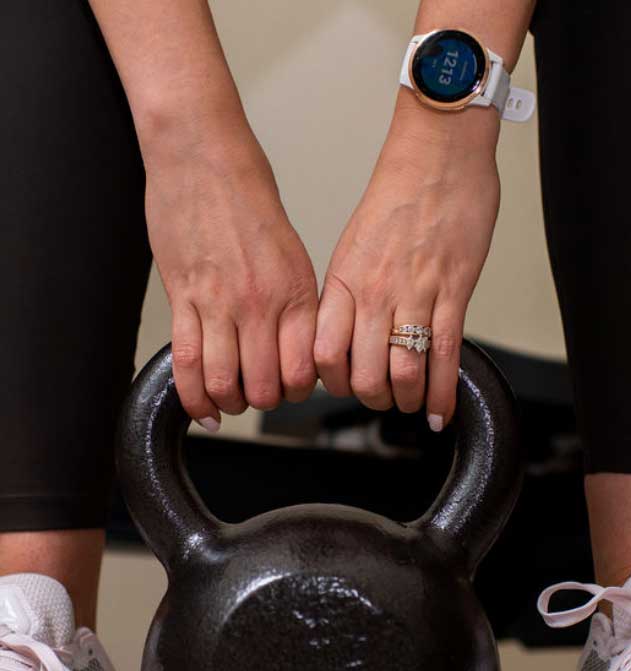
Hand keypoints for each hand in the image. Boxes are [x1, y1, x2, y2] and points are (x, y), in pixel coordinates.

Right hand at [143, 129, 318, 429]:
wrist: (203, 156)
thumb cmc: (247, 198)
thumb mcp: (290, 253)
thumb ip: (293, 303)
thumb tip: (291, 350)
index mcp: (295, 292)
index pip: (303, 370)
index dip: (298, 391)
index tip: (289, 388)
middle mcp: (260, 303)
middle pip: (264, 387)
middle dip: (262, 402)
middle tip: (257, 395)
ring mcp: (218, 303)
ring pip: (224, 383)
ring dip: (228, 404)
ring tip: (229, 400)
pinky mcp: (181, 298)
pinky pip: (186, 365)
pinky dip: (193, 398)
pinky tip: (201, 409)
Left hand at [314, 107, 500, 430]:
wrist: (438, 156)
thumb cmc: (398, 196)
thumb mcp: (355, 246)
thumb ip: (349, 292)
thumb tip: (347, 333)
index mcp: (344, 282)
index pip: (323, 353)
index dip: (331, 381)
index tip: (343, 384)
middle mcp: (374, 294)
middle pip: (363, 374)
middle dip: (371, 399)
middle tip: (381, 397)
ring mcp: (414, 295)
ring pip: (403, 373)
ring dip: (406, 400)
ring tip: (411, 402)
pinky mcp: (453, 293)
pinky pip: (445, 357)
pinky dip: (443, 394)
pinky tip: (441, 412)